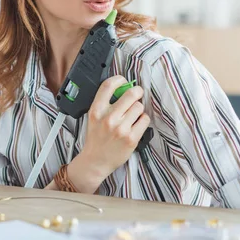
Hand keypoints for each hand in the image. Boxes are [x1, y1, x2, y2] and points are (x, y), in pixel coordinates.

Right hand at [69, 75, 149, 190]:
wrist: (96, 160)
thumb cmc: (96, 138)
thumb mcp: (94, 117)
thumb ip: (105, 103)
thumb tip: (123, 88)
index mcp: (96, 110)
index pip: (108, 86)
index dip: (119, 79)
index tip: (123, 80)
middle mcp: (108, 118)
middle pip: (130, 94)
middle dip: (137, 92)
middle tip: (137, 93)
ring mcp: (121, 129)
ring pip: (139, 107)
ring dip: (138, 109)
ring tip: (133, 115)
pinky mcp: (131, 138)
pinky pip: (144, 120)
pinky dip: (142, 120)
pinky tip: (136, 124)